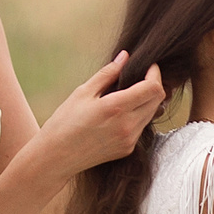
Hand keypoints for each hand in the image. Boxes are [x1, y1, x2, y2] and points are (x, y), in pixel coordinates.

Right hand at [38, 52, 166, 170]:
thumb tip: (125, 56)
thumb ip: (107, 74)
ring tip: (129, 93)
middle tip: (141, 76)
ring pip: (152, 114)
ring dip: (147, 100)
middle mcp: (127, 125)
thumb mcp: (83, 92)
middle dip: (154, 85)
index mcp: (116, 107)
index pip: (153, 88)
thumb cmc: (64, 122)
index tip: (149, 66)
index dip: (155, 73)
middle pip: (158, 100)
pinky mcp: (127, 149)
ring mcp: (129, 139)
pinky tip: (122, 112)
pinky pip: (142, 127)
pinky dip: (139, 115)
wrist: (56, 156)